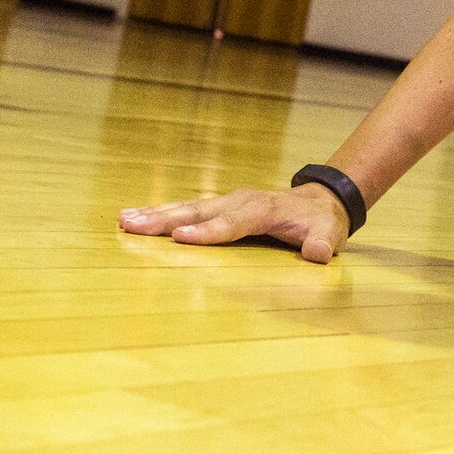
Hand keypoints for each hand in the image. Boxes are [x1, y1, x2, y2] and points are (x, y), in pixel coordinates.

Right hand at [118, 184, 348, 263]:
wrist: (321, 200)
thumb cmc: (322, 222)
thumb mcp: (330, 233)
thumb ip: (323, 243)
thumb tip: (317, 253)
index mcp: (263, 209)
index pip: (233, 222)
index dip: (208, 231)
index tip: (180, 237)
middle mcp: (239, 201)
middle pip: (199, 210)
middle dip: (166, 219)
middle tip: (132, 226)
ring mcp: (226, 201)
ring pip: (186, 206)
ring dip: (155, 213)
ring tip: (123, 220)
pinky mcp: (218, 206)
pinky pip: (186, 208)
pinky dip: (160, 212)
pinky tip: (134, 218)